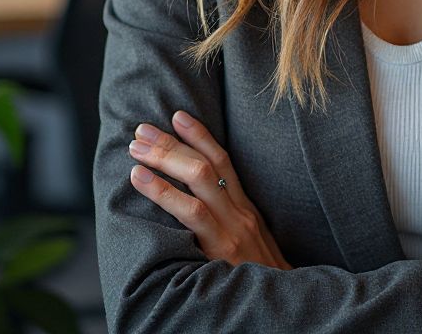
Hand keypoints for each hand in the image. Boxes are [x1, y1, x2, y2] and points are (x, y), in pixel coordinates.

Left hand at [128, 110, 291, 269]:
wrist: (285, 305)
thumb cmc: (260, 280)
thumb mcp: (251, 244)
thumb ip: (231, 224)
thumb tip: (201, 207)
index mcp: (246, 207)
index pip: (223, 159)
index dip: (199, 135)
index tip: (177, 115)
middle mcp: (241, 210)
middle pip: (206, 162)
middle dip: (171, 142)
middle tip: (141, 129)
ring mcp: (232, 227)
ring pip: (198, 177)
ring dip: (164, 157)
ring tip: (136, 148)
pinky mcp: (221, 247)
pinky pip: (190, 212)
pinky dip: (162, 190)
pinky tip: (140, 178)